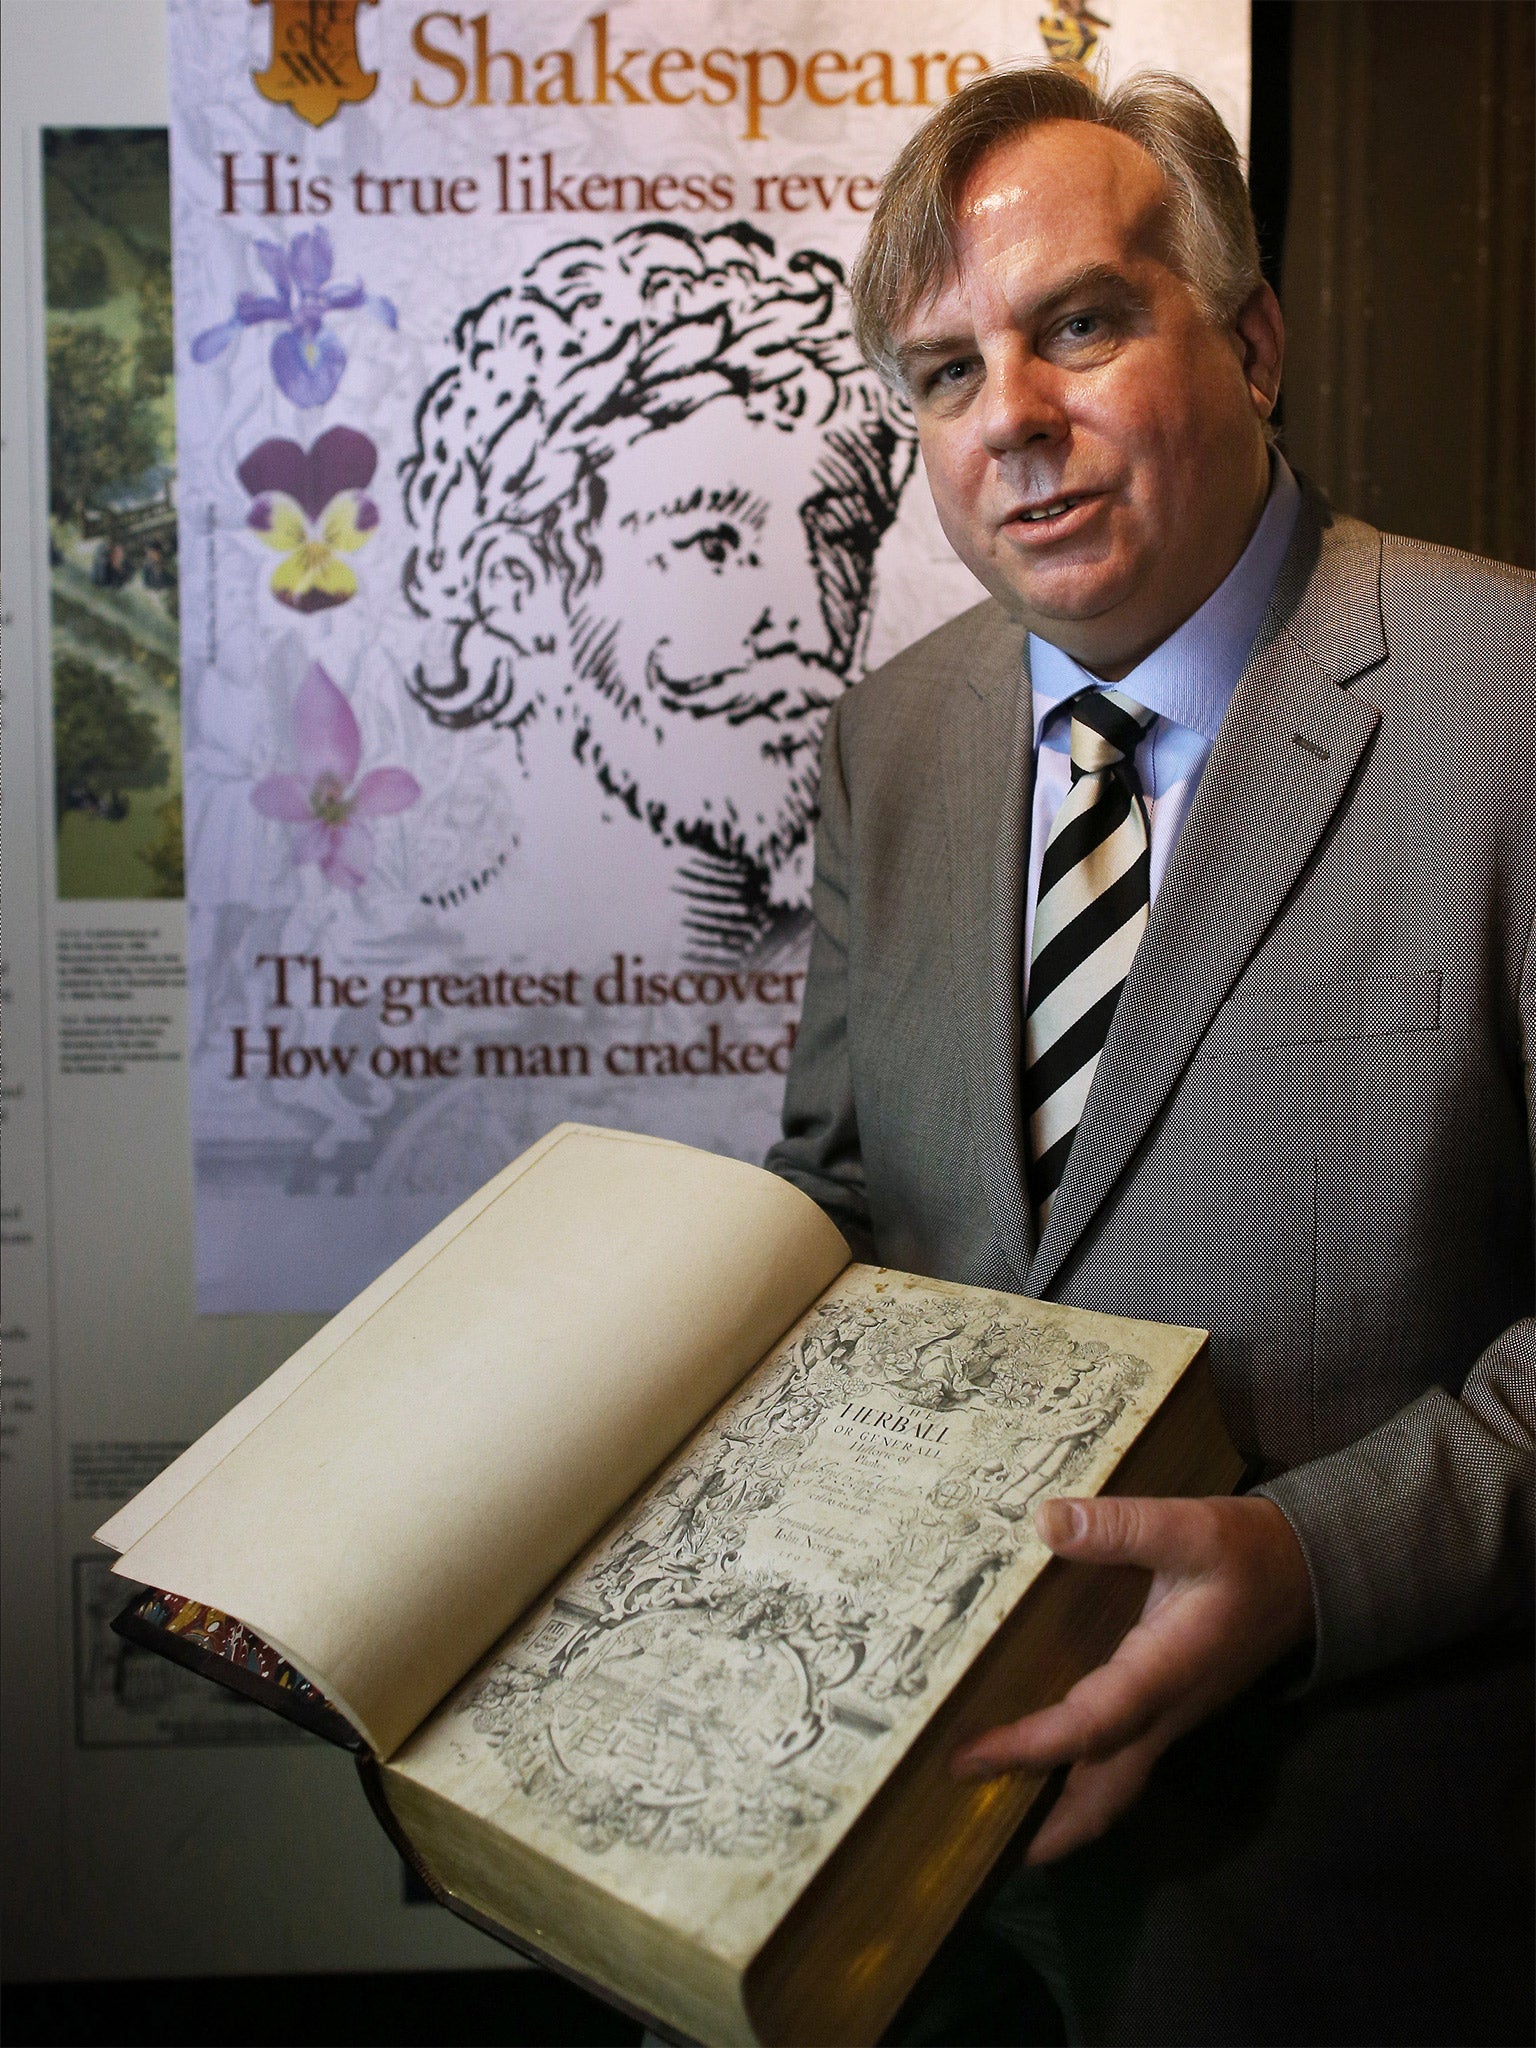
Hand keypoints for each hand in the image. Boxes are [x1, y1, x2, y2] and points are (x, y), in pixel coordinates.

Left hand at [953, 1493, 1313, 1863]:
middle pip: (1102, 1795)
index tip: (969, 1758)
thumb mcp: (1192, 1526)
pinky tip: (1035, 1766)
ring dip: (1056, 1812)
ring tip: (991, 1814)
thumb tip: (1045, 1522)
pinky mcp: (1166, 1710)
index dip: (1030, 1747)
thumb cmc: (1247, 1554)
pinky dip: (1074, 1779)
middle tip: (973, 1834)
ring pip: (1110, 1787)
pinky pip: (1116, 1762)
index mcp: (1165, 1671)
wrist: (1306, 1577)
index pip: (1091, 1725)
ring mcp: (1167, 1718)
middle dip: (1044, 1827)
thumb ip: (1122, 1527)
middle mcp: (1164, 1711)